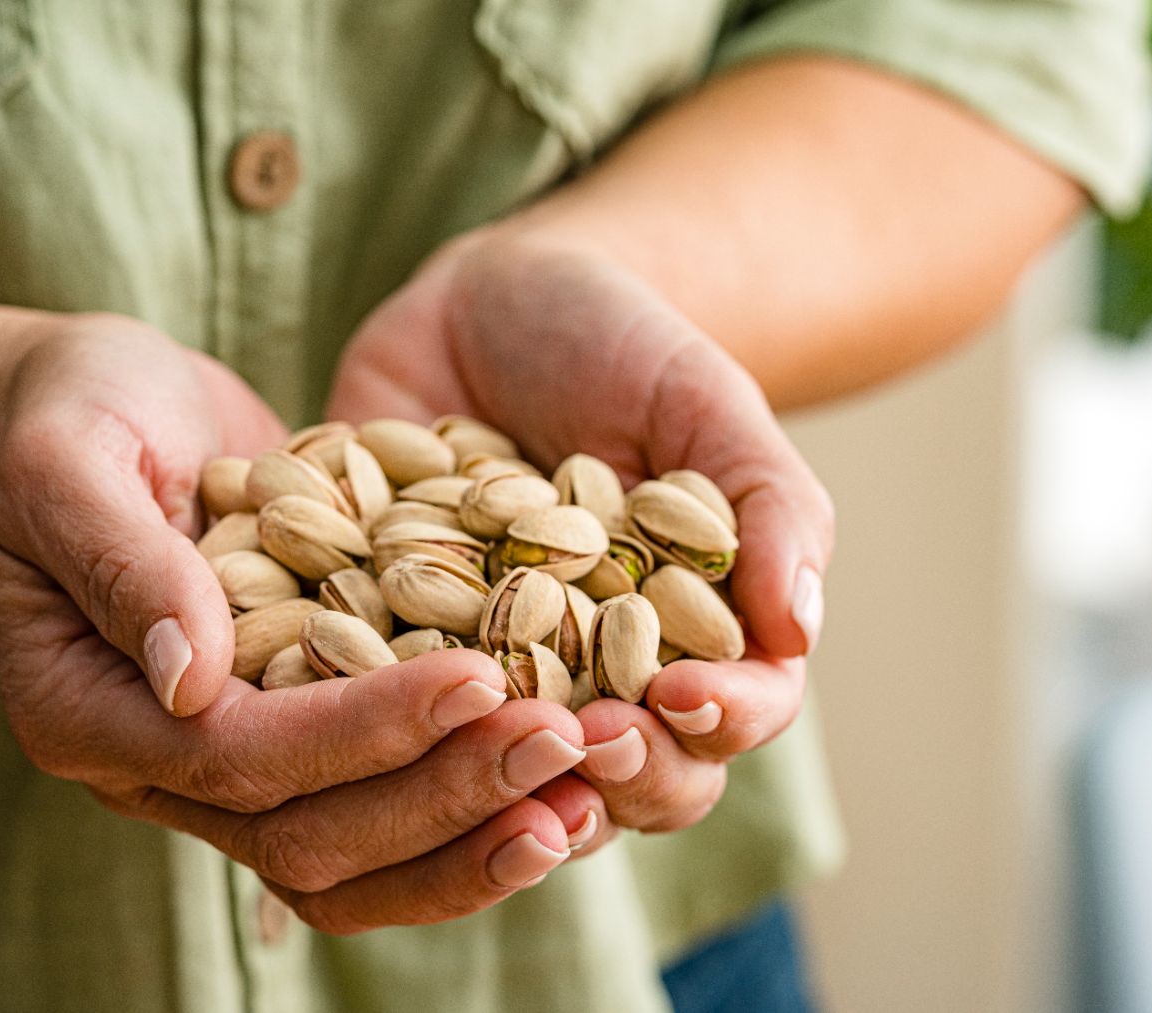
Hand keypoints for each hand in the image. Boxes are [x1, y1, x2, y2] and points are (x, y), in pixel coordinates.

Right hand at [0, 315, 587, 932]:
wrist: (100, 413)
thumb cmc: (70, 415)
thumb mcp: (70, 459)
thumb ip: (121, 561)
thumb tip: (191, 679)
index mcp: (86, 713)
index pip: (240, 757)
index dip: (359, 730)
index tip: (476, 677)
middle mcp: (157, 771)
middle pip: (312, 837)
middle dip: (444, 793)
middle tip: (567, 742)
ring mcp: (229, 773)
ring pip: (359, 863)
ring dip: (476, 835)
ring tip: (591, 795)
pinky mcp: (296, 747)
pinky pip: (388, 817)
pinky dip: (474, 812)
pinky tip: (570, 785)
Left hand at [330, 231, 834, 845]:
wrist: (485, 300)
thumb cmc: (621, 345)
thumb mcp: (703, 403)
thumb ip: (769, 508)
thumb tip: (801, 627)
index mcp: (688, 643)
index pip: (726, 722)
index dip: (716, 725)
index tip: (680, 694)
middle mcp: (590, 683)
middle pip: (621, 781)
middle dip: (612, 776)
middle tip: (583, 739)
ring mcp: (485, 677)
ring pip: (500, 778)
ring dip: (493, 779)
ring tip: (477, 741)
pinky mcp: (384, 651)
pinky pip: (375, 707)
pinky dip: (368, 711)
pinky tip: (351, 696)